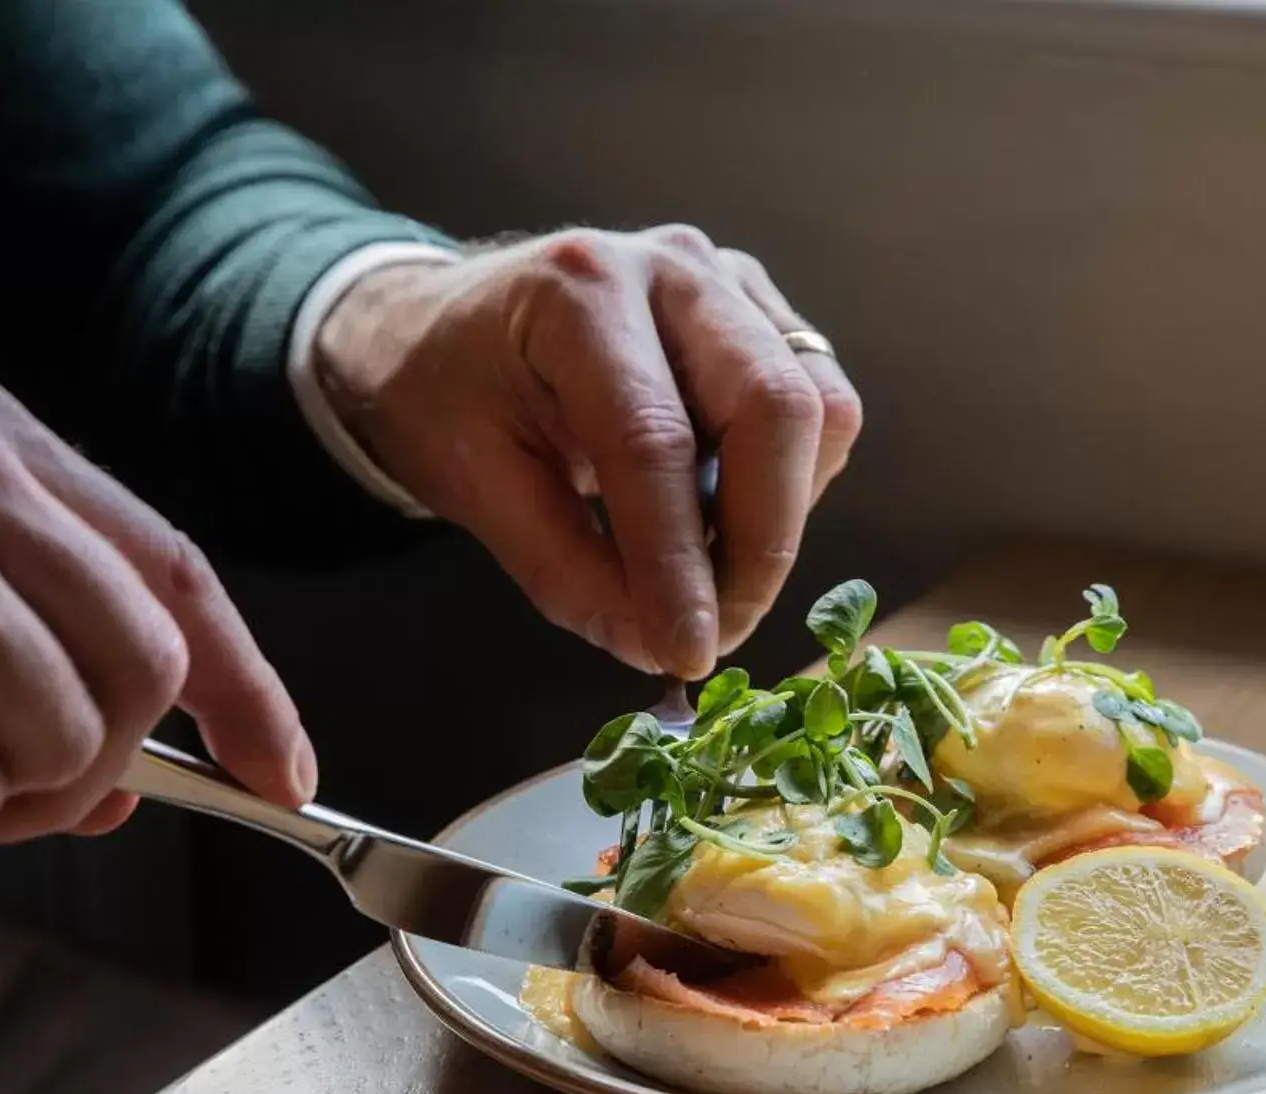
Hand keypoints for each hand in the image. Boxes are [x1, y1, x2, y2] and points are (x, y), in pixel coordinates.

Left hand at [312, 227, 863, 679]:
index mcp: (578, 293)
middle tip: (718, 630)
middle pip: (774, 406)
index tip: (688, 653)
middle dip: (762, 543)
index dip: (680, 561)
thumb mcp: (475, 489)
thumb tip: (661, 650)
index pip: (655, 442)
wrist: (444, 327)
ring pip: (820, 407)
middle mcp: (672, 268)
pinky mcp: (762, 311)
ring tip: (713, 572)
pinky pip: (822, 406)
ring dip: (784, 515)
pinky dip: (791, 483)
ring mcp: (729, 281)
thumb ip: (566, 573)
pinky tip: (724, 515)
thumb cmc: (448, 399)